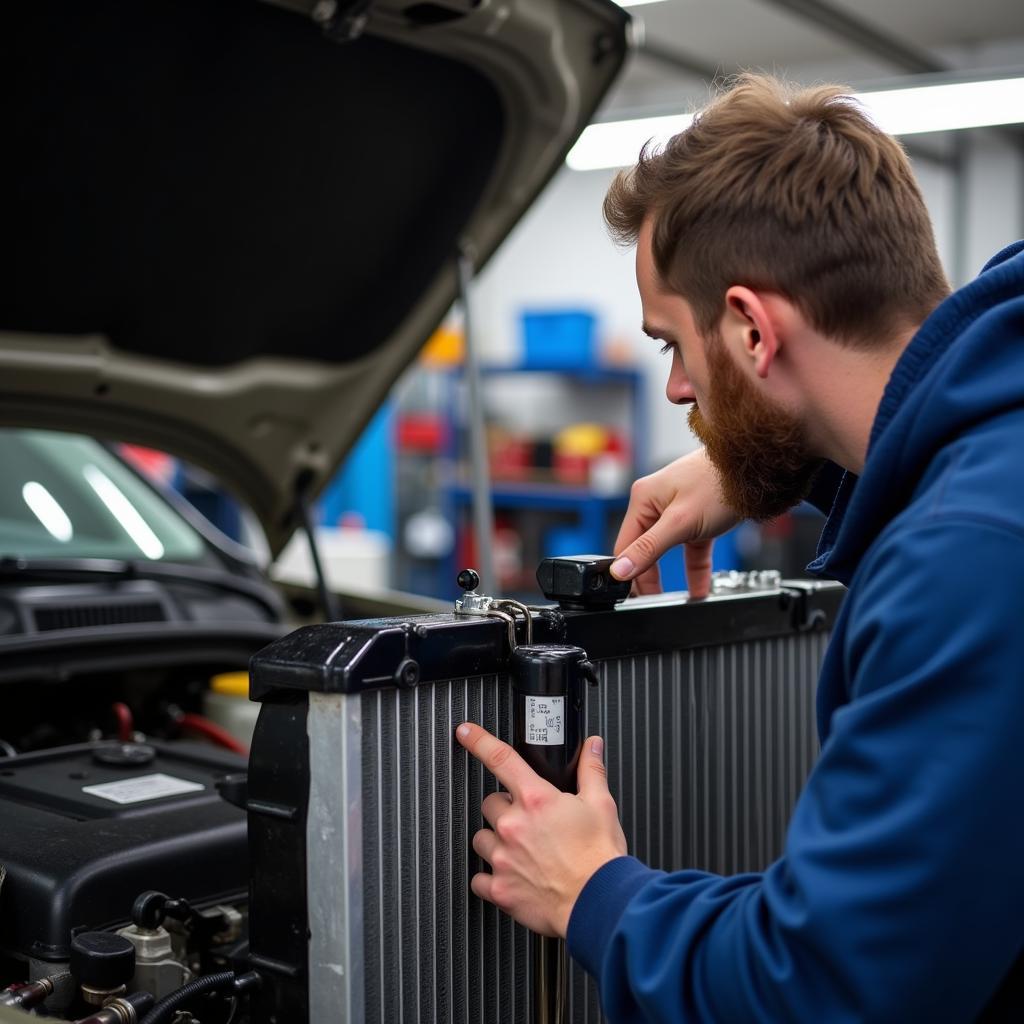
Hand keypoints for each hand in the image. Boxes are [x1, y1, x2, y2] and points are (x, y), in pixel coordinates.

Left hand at [456, 723, 627, 937]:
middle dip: (505, 808)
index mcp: (536, 800)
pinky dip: (490, 877)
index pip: (500, 758)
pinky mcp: (500, 889)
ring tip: (521, 850)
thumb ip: (591, 770)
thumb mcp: (601, 805)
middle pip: (489, 803)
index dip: (478, 740)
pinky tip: (511, 876)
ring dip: (496, 840)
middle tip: (527, 820)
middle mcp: (514, 825)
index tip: (465, 732)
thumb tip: (592, 746)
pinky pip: (479, 878)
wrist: (600, 904)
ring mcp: (503, 858)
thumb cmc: (600, 858)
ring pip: (481, 838)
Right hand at [610, 448, 739, 597]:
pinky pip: (690, 550)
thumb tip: (620, 569)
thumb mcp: (680, 523)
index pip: (626, 545)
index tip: (635, 597)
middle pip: (645, 550)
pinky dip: (694, 569)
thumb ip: (649, 548)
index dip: (629, 573)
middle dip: (650, 578)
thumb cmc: (720, 483)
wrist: (758, 469)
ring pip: (668, 552)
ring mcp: (677, 511)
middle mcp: (656, 503)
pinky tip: (699, 589)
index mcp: (643, 499)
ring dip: (673, 577)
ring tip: (673, 601)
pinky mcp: (697, 519)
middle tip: (653, 604)